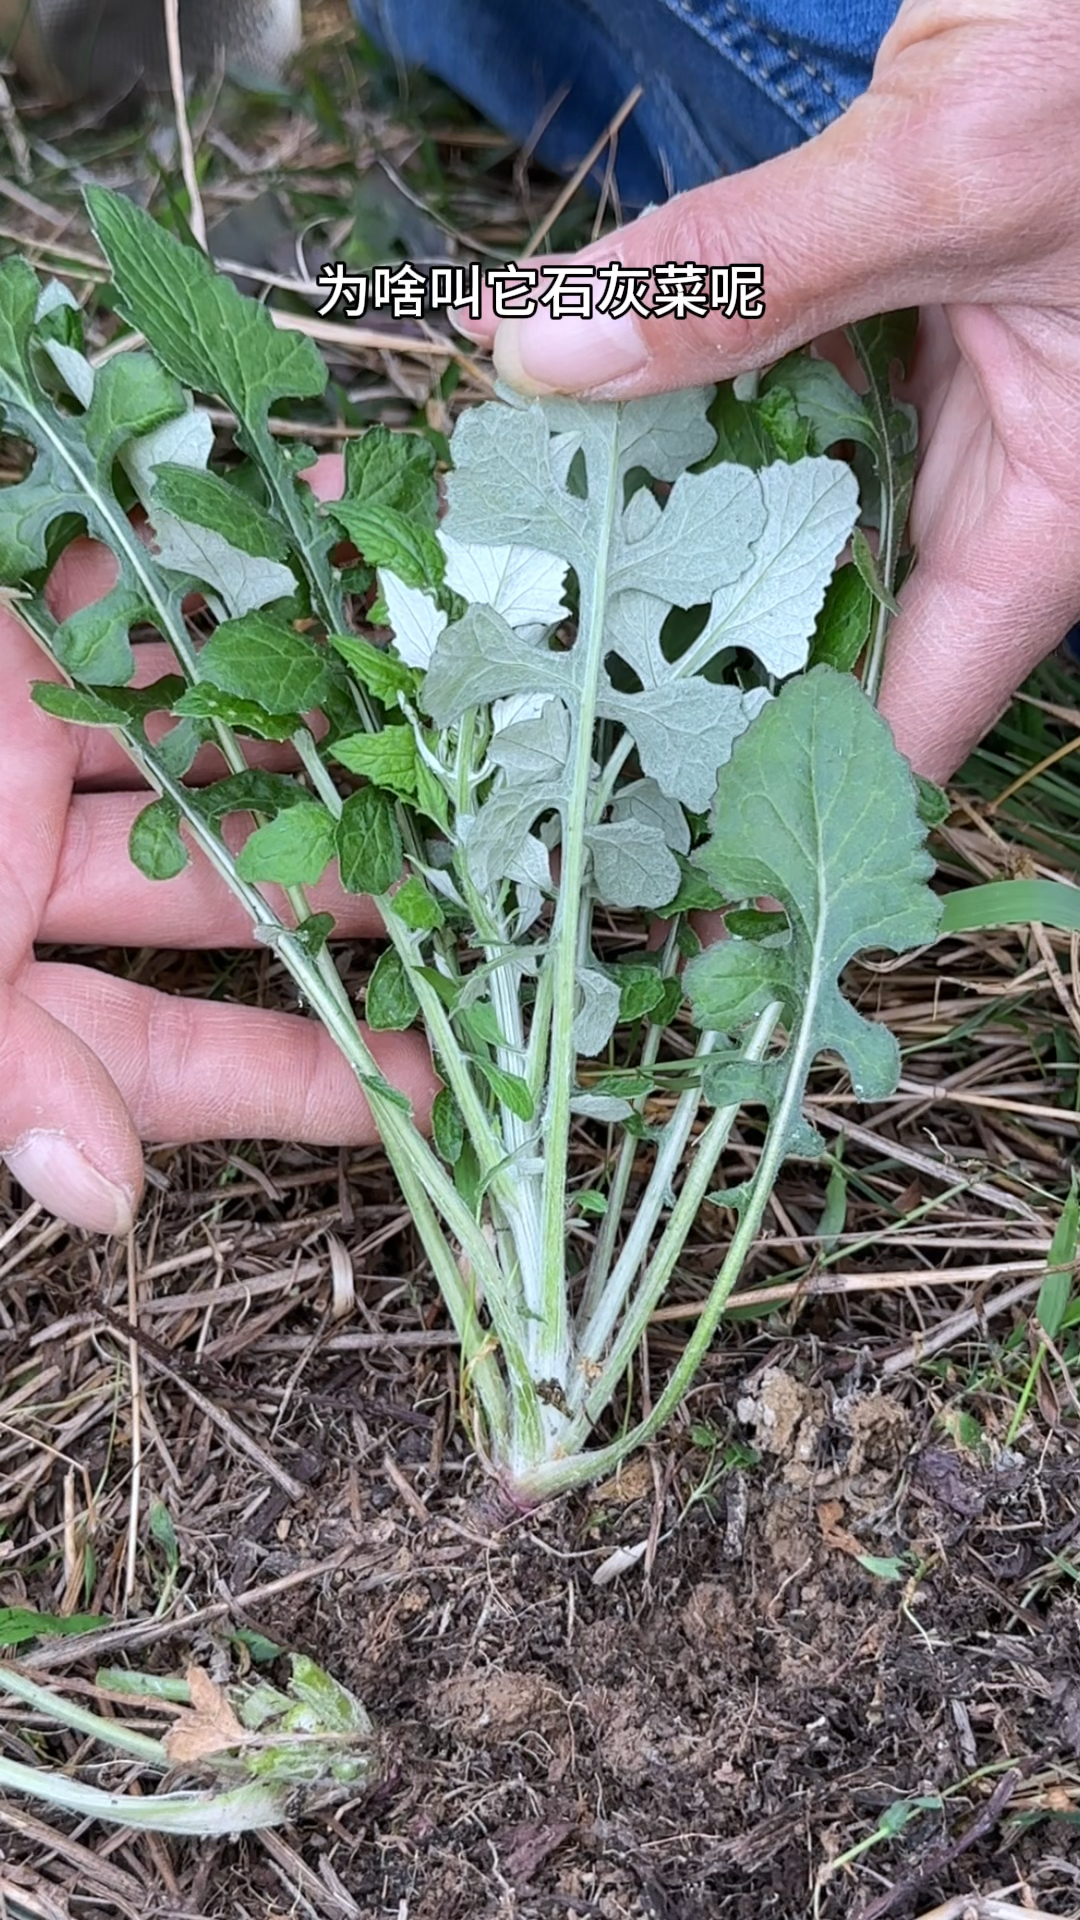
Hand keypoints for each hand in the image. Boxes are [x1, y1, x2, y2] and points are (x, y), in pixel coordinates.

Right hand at [0, 460, 436, 1234]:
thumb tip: (103, 1203)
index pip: (174, 1059)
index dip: (308, 1083)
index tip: (447, 1090)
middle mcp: (5, 868)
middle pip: (223, 879)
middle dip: (361, 866)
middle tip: (519, 862)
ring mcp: (7, 735)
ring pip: (202, 722)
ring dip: (332, 699)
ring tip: (479, 681)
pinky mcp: (3, 616)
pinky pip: (132, 577)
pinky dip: (227, 548)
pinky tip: (351, 513)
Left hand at [473, 0, 1079, 783]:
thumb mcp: (949, 171)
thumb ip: (757, 274)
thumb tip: (553, 358)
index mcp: (1047, 520)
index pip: (905, 719)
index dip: (771, 791)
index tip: (629, 822)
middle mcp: (981, 487)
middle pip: (809, 625)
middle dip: (657, 652)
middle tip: (501, 679)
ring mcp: (926, 407)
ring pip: (762, 506)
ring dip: (630, 513)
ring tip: (482, 546)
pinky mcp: (880, 323)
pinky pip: (754, 384)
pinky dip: (656, 383)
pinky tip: (536, 391)